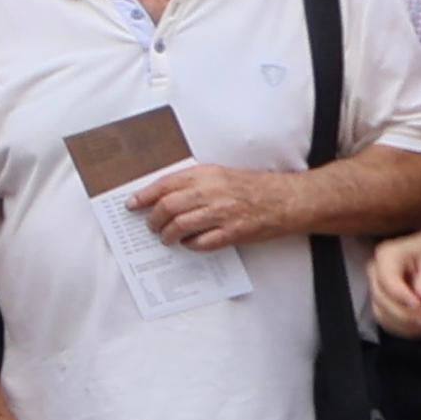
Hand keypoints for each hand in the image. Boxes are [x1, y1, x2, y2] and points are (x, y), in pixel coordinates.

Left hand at [128, 160, 300, 251]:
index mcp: (206, 174)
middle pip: (167, 207)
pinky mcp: (234, 232)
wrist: (288, 199)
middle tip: (151, 226)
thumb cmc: (254, 187)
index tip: (132, 205)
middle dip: (153, 220)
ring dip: (168, 234)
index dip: (143, 196)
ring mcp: (222, 213)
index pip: (164, 185)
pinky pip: (201, 243)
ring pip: (180, 226)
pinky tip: (189, 243)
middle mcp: (211, 192)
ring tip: (166, 237)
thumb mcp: (221, 175)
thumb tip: (163, 196)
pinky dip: (190, 245)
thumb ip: (194, 183)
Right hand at [370, 225, 420, 337]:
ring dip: (407, 326)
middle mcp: (378, 273)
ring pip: (382, 315)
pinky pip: (387, 322)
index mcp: (388, 256)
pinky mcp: (385, 303)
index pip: (387, 281)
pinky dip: (405, 329)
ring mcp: (380, 289)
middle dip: (407, 315)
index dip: (402, 297)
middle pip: (382, 300)